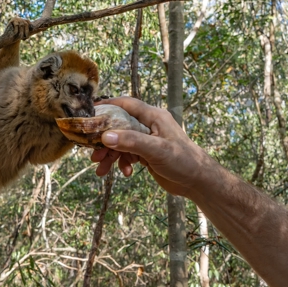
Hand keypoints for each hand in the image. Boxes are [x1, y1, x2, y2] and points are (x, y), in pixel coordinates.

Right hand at [90, 97, 214, 197]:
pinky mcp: (147, 153)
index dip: (108, 106)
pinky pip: (127, 154)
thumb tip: (105, 136)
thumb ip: (131, 142)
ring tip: (102, 170)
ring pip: (120, 143)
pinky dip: (122, 163)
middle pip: (119, 126)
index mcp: (153, 117)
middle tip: (93, 153)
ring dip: (110, 155)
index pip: (126, 104)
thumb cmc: (184, 161)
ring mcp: (147, 140)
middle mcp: (149, 125)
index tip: (89, 113)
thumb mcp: (156, 150)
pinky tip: (126, 173)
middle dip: (104, 140)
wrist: (198, 182)